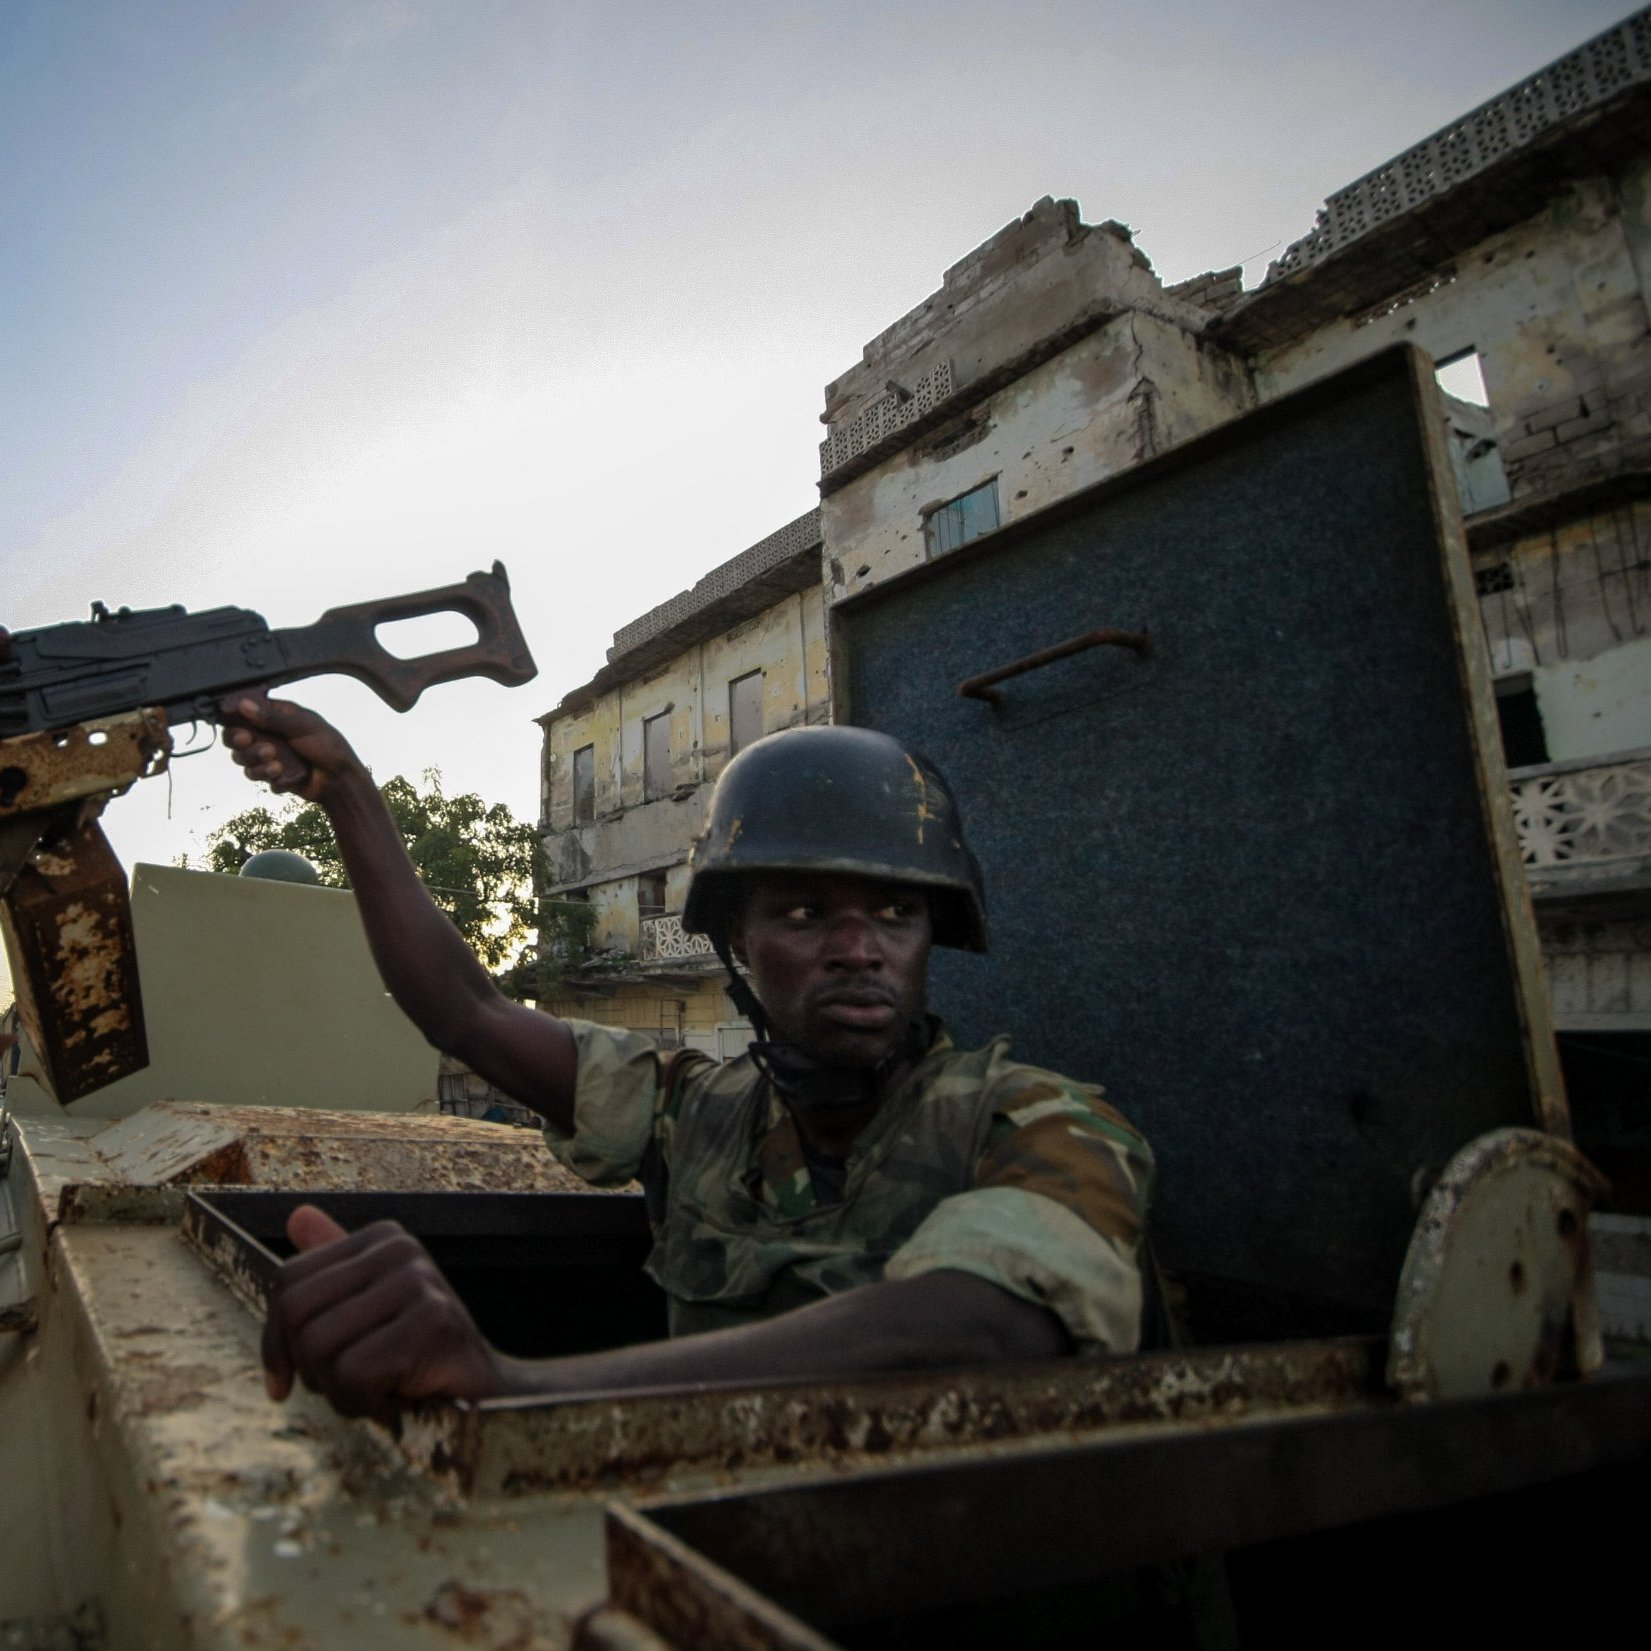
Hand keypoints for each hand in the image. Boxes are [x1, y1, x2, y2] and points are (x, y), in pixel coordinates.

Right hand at [220, 691, 363, 802]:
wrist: (341, 779)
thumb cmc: (328, 746)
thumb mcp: (303, 727)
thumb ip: (273, 718)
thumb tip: (244, 705)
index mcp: (275, 716)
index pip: (243, 714)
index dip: (234, 721)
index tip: (239, 728)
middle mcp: (268, 735)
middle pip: (235, 739)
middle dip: (240, 743)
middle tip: (248, 742)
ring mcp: (268, 756)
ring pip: (243, 760)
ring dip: (255, 762)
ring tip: (275, 764)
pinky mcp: (271, 775)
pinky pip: (259, 777)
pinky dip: (270, 778)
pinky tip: (285, 776)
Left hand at [262, 1205, 502, 1419]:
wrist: (484, 1391)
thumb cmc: (418, 1355)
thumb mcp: (368, 1311)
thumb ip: (331, 1271)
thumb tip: (297, 1215)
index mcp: (382, 1239)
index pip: (289, 1282)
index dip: (276, 1343)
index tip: (286, 1380)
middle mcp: (401, 1249)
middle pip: (297, 1315)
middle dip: (311, 1369)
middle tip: (352, 1384)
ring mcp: (418, 1282)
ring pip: (319, 1349)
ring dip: (341, 1392)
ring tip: (381, 1389)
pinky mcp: (432, 1321)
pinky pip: (353, 1375)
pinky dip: (365, 1403)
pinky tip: (398, 1397)